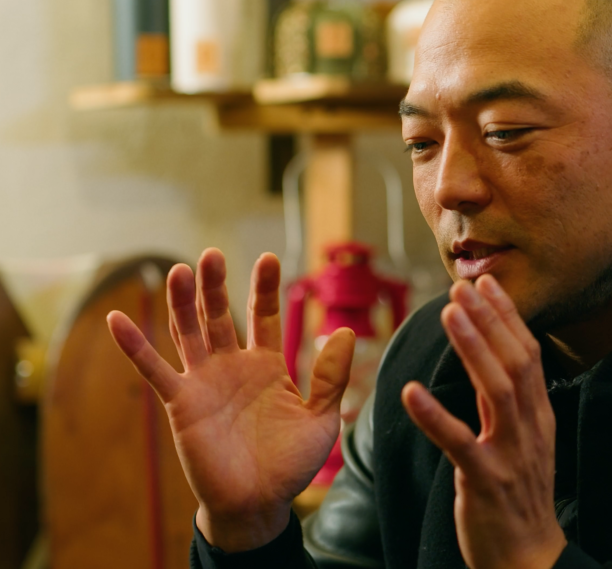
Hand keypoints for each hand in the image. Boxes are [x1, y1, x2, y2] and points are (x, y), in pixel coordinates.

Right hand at [107, 249, 354, 551]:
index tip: (268, 258)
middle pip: (221, 315)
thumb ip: (331, 376)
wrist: (258, 503)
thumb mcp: (321, 417)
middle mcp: (233, 366)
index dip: (264, 288)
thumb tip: (346, 332)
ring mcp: (205, 382)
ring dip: (182, 303)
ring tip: (179, 270)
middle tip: (213, 254)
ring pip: (189, 333)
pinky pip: (155, 371)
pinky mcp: (181, 403)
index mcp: (268, 365)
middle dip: (217, 285)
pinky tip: (117, 320)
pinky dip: (135, 346)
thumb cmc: (290, 463)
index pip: (263, 316)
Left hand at [401, 275, 566, 568]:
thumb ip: (506, 403)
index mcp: (538, 417)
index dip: (508, 317)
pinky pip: (459, 443)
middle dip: (490, 321)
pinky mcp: (486, 481)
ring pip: (498, 390)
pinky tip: (411, 392)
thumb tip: (489, 358)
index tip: (488, 284)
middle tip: (463, 287)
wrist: (528, 559)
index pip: (528, 355)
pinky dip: (435, 415)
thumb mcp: (522, 443)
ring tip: (448, 315)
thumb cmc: (519, 498)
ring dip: (473, 349)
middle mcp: (530, 429)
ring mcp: (511, 455)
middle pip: (515, 363)